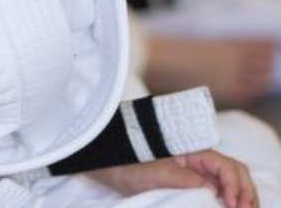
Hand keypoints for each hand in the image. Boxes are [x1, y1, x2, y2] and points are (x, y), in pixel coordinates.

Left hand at [90, 150, 257, 207]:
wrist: (107, 162)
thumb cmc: (127, 164)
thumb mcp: (155, 174)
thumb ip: (183, 180)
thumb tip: (212, 190)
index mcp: (190, 150)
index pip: (225, 166)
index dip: (235, 186)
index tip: (233, 205)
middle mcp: (195, 158)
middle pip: (232, 170)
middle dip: (244, 190)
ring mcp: (192, 168)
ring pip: (226, 179)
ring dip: (238, 194)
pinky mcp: (186, 179)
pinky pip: (214, 187)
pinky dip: (226, 197)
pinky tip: (225, 207)